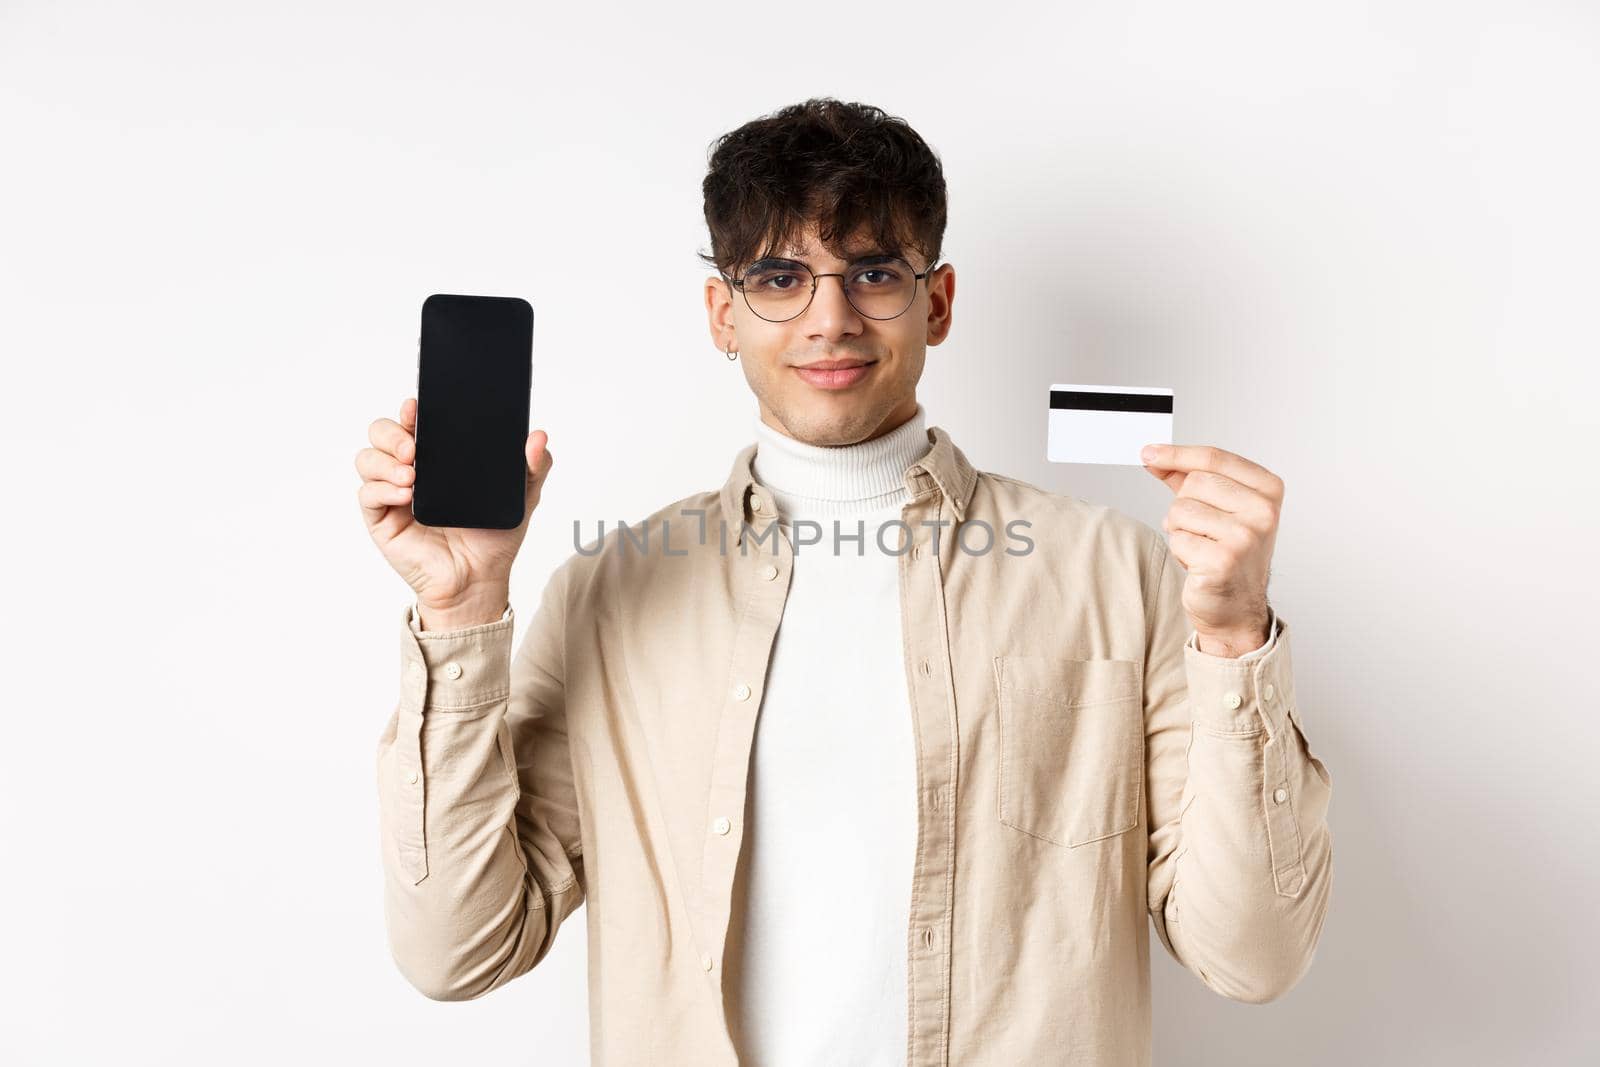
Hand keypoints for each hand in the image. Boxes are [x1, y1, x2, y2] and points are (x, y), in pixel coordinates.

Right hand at [356, 396, 553, 617]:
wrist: (480, 579)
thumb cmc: (493, 537)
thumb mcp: (522, 497)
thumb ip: (534, 465)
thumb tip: (539, 437)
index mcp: (437, 456)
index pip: (414, 421)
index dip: (411, 410)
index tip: (417, 407)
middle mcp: (409, 469)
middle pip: (381, 433)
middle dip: (392, 432)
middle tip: (414, 448)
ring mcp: (392, 493)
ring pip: (367, 459)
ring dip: (385, 461)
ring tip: (412, 475)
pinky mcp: (381, 519)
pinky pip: (367, 495)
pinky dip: (382, 490)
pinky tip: (406, 496)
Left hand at [1140, 443, 1281, 655]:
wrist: (1236, 607)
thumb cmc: (1227, 553)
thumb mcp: (1216, 508)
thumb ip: (1186, 478)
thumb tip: (1152, 456)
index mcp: (1268, 489)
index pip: (1214, 459)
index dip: (1176, 454)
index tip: (1148, 453)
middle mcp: (1263, 511)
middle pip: (1194, 483)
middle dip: (1184, 505)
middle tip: (1200, 529)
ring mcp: (1246, 536)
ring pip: (1181, 511)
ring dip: (1180, 530)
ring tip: (1202, 547)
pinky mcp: (1224, 560)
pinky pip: (1178, 539)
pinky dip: (1180, 551)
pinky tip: (1199, 563)